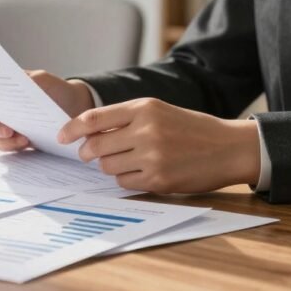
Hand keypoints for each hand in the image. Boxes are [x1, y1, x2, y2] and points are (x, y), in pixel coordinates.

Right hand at [0, 70, 93, 151]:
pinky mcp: (10, 140)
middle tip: (4, 129)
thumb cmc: (53, 89)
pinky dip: (11, 146)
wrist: (72, 107)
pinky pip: (2, 147)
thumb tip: (7, 83)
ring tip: (20, 137)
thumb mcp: (41, 80)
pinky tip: (25, 141)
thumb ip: (23, 80)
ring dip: (0, 139)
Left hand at [57, 98, 259, 193]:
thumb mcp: (158, 112)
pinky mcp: (159, 178)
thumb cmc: (191, 128)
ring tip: (126, 161)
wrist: (229, 147)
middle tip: (89, 155)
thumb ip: (125, 119)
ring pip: (108, 166)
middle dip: (87, 153)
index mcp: (143, 108)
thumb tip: (88, 135)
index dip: (71, 129)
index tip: (61, 136)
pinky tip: (140, 172)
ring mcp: (152, 156)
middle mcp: (145, 130)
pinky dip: (125, 179)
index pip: (93, 118)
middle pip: (96, 146)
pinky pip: (124, 182)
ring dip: (109, 166)